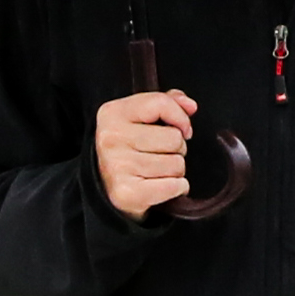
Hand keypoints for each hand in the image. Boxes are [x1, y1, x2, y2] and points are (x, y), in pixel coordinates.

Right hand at [95, 90, 193, 219]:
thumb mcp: (139, 117)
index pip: (160, 103)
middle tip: (161, 154)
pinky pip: (174, 186)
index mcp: (113, 114)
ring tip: (158, 171)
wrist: (104, 187)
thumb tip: (190, 106)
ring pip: (176, 164)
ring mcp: (117, 166)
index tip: (183, 129)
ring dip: (175, 170)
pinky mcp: (127, 193)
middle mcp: (111, 138)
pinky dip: (177, 188)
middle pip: (174, 138)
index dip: (180, 117)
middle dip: (177, 148)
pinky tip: (162, 186)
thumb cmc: (128, 148)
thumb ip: (166, 103)